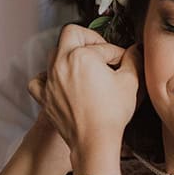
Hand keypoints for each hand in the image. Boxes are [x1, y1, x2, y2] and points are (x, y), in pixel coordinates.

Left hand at [28, 24, 141, 161]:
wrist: (94, 141)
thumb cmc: (110, 114)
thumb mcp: (130, 82)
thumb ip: (133, 60)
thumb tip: (135, 51)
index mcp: (82, 56)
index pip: (104, 46)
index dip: (118, 52)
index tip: (123, 61)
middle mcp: (62, 63)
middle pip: (71, 34)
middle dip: (88, 39)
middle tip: (100, 51)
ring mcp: (51, 80)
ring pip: (54, 53)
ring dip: (69, 54)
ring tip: (84, 66)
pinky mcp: (45, 97)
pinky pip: (38, 80)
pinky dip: (46, 77)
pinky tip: (58, 81)